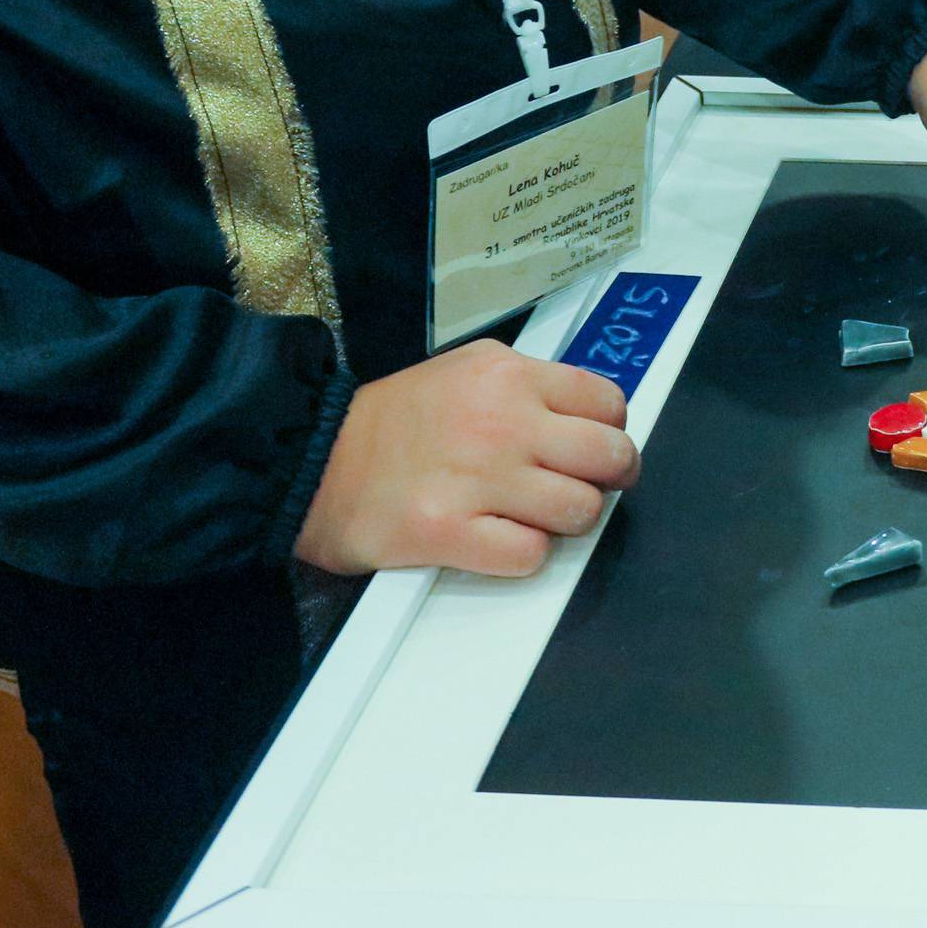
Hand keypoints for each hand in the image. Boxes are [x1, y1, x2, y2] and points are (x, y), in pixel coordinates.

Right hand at [294, 338, 638, 577]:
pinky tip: (498, 539)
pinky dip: (524, 554)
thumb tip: (591, 423)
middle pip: (610, 456)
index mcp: (506, 372)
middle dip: (608, 480)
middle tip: (582, 488)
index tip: (593, 446)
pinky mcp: (451, 530)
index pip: (607, 401)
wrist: (316, 459)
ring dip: (565, 522)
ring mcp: (478, 476)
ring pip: (580, 510)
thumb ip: (526, 390)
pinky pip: (531, 554)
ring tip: (532, 516)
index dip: (610, 430)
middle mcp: (501, 418)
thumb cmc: (396, 421)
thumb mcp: (465, 373)